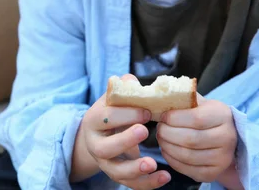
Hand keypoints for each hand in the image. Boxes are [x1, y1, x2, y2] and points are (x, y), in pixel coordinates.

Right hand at [71, 74, 170, 188]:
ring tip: (153, 163)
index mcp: (94, 121)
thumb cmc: (111, 112)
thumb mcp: (113, 99)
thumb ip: (123, 88)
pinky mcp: (116, 175)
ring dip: (135, 169)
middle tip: (145, 131)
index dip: (127, 114)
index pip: (107, 118)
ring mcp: (105, 163)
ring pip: (116, 171)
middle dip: (125, 140)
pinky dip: (148, 184)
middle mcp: (95, 144)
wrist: (98, 135)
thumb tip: (130, 79)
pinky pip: (131, 184)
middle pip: (105, 148)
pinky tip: (165, 177)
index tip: (147, 111)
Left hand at [157, 95, 238, 184]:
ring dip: (167, 146)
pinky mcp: (213, 173)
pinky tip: (166, 150)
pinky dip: (171, 159)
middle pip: (190, 139)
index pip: (196, 119)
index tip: (162, 116)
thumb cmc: (204, 115)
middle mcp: (227, 138)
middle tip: (159, 128)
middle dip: (167, 133)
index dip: (174, 118)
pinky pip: (187, 169)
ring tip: (161, 138)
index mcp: (223, 115)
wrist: (224, 136)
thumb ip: (182, 98)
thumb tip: (159, 96)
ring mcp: (222, 158)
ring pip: (187, 155)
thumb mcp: (199, 102)